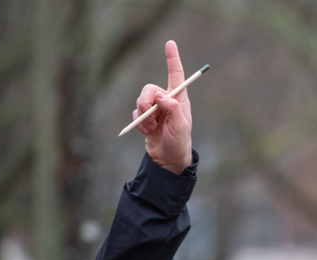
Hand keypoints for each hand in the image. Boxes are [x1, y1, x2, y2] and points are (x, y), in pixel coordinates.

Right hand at [134, 40, 192, 173]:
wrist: (168, 160)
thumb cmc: (179, 143)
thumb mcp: (180, 127)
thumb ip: (172, 109)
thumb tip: (161, 95)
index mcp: (179, 100)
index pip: (176, 75)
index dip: (173, 59)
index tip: (170, 43)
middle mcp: (166, 101)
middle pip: (149, 89)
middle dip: (145, 101)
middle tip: (149, 115)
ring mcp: (155, 109)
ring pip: (140, 100)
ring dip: (143, 116)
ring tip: (152, 128)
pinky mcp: (145, 118)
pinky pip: (135, 113)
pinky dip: (138, 123)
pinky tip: (146, 132)